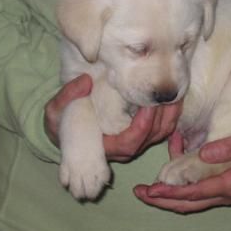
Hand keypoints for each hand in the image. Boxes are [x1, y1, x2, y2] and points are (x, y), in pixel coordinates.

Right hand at [44, 74, 181, 160]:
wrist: (64, 129)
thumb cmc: (60, 122)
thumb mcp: (55, 111)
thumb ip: (67, 96)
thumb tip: (85, 81)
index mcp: (105, 147)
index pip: (131, 142)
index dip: (143, 126)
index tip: (148, 105)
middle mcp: (123, 149)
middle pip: (151, 138)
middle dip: (163, 117)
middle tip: (166, 94)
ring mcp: (133, 143)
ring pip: (160, 134)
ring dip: (170, 115)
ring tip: (174, 93)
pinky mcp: (140, 134)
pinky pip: (161, 129)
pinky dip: (170, 115)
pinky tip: (173, 98)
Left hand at [134, 127, 230, 212]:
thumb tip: (202, 151)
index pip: (194, 193)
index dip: (169, 193)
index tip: (148, 190)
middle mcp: (229, 191)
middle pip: (189, 202)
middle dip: (163, 200)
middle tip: (140, 194)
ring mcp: (230, 189)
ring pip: (195, 200)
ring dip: (172, 196)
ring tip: (151, 189)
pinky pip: (203, 190)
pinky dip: (186, 185)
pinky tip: (176, 167)